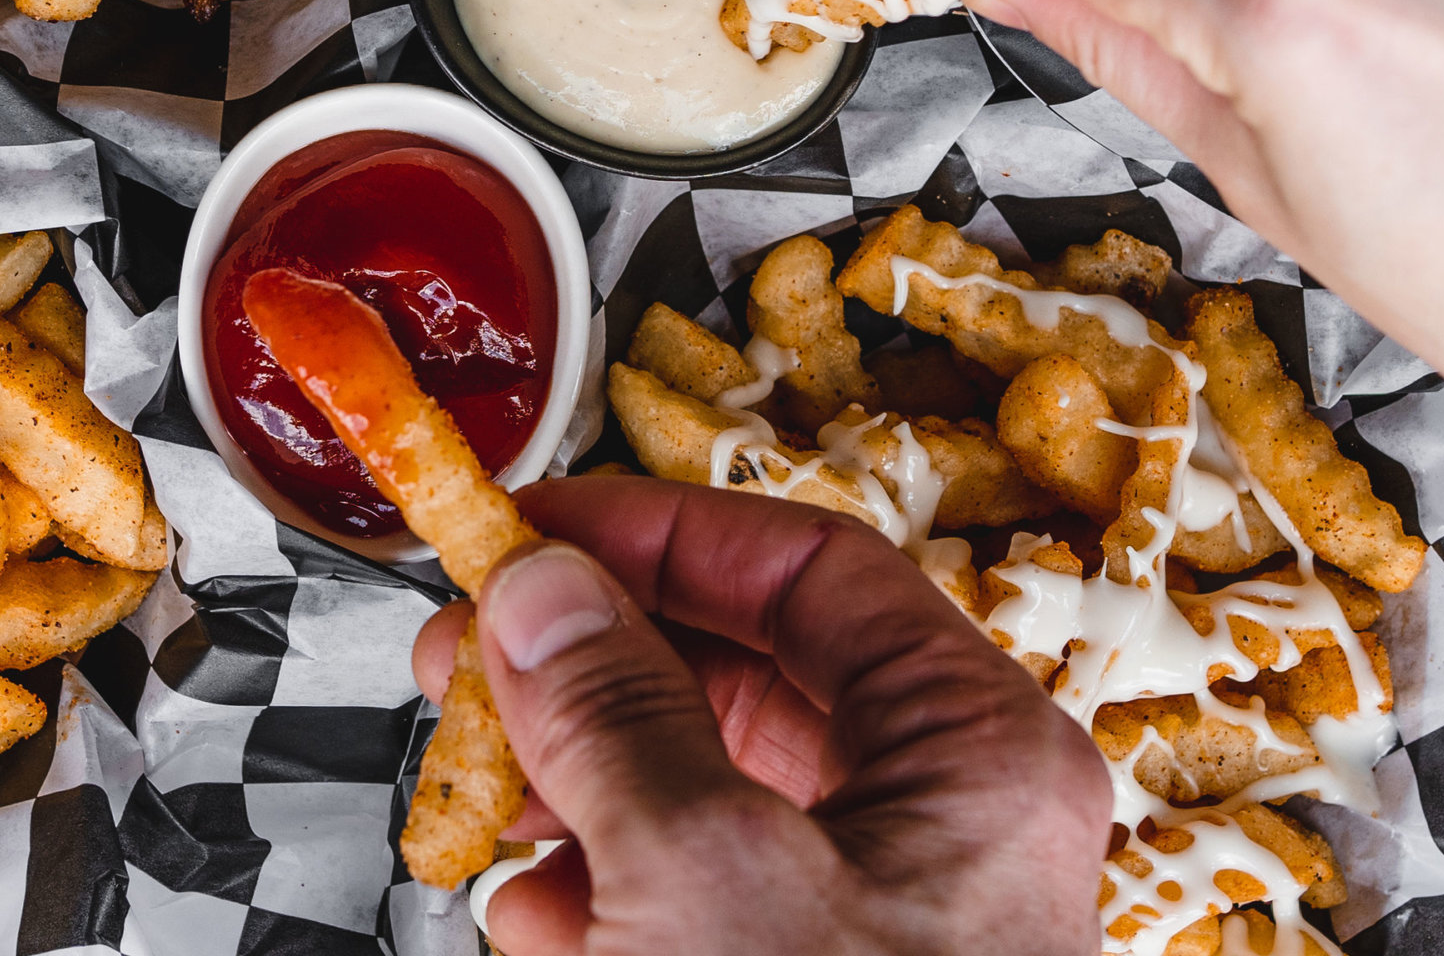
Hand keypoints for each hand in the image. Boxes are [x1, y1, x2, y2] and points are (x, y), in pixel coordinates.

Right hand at [411, 476, 1108, 955]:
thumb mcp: (702, 877)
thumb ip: (612, 713)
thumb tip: (544, 590)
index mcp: (976, 761)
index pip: (811, 572)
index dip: (656, 534)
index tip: (528, 527)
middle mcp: (941, 830)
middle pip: (747, 678)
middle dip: (592, 667)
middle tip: (467, 656)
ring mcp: (875, 924)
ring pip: (707, 792)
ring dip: (580, 788)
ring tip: (483, 808)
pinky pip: (696, 900)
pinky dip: (602, 897)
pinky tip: (537, 926)